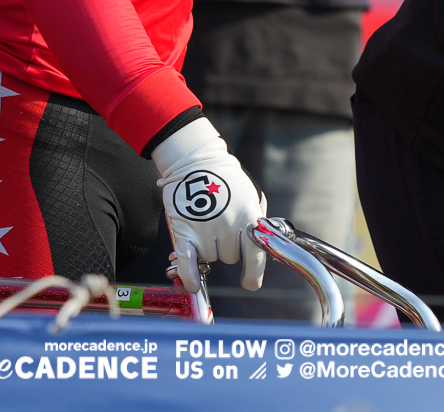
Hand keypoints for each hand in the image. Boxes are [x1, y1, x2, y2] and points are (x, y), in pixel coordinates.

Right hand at [151, 118, 265, 292]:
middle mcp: (228, 224)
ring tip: (205, 222)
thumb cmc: (225, 178)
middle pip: (230, 258)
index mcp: (249, 215)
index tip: (250, 283)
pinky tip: (192, 285)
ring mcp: (206, 228)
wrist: (195, 159)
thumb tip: (258, 250)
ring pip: (211, 258)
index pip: (255, 254)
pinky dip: (189, 276)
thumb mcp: (248, 196)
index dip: (254, 273)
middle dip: (227, 247)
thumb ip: (253, 223)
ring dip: (208, 249)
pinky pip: (187, 261)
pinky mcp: (184, 230)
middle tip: (220, 225)